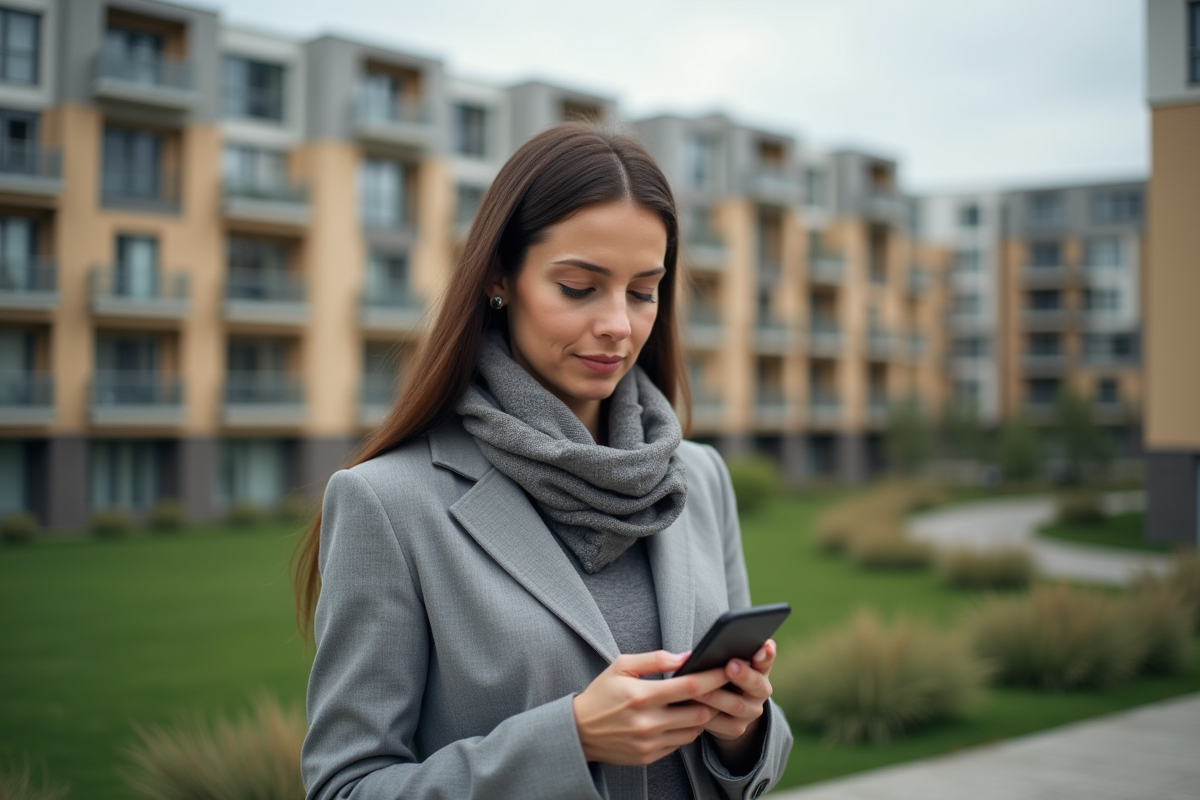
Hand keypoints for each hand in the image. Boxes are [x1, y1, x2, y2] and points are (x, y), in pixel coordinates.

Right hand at [572, 650, 732, 764]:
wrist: (579, 731)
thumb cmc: (602, 693)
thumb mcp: (622, 666)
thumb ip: (655, 659)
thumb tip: (686, 656)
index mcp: (641, 695)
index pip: (689, 686)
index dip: (713, 678)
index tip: (726, 669)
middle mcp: (647, 722)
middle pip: (699, 712)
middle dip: (714, 700)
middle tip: (720, 688)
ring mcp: (649, 743)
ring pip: (693, 731)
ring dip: (702, 717)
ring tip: (702, 703)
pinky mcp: (649, 757)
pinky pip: (680, 744)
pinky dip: (686, 731)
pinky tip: (682, 719)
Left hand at [693, 639, 776, 771]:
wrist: (728, 710)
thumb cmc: (725, 676)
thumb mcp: (733, 662)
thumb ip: (737, 649)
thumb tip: (728, 638)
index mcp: (761, 670)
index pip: (766, 660)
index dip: (766, 655)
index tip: (762, 648)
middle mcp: (760, 693)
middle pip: (755, 684)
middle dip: (743, 675)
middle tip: (730, 666)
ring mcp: (750, 713)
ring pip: (735, 705)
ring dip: (715, 696)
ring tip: (697, 688)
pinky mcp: (735, 729)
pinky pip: (719, 722)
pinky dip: (704, 714)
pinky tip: (690, 706)